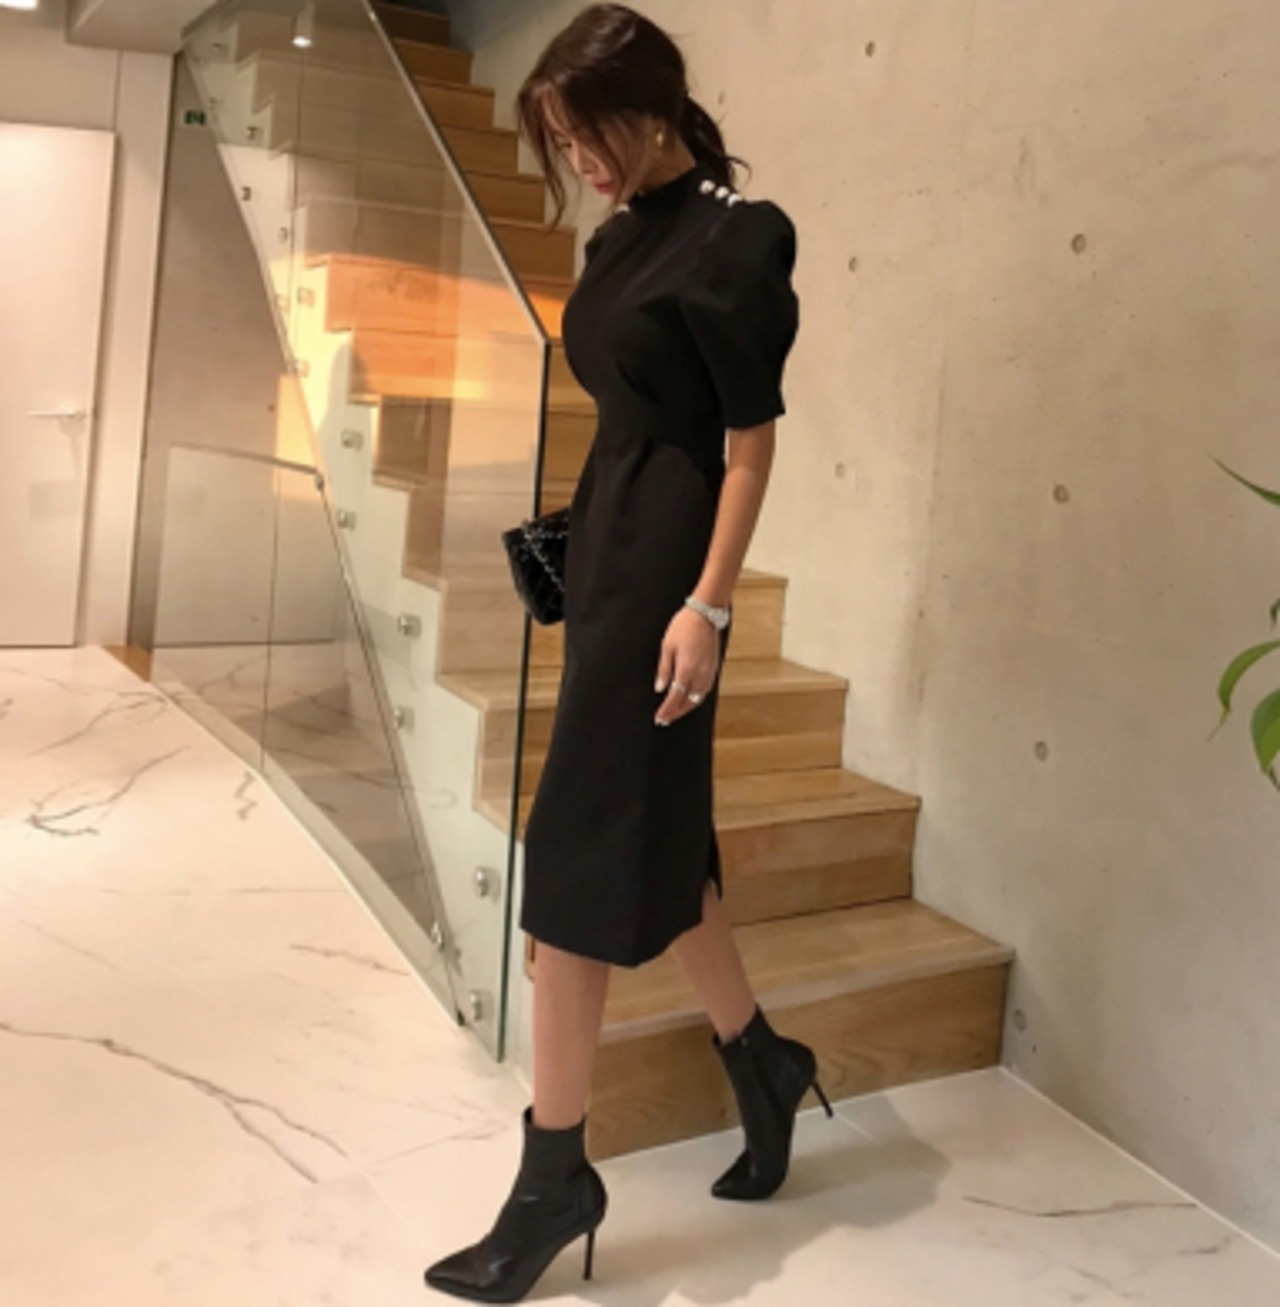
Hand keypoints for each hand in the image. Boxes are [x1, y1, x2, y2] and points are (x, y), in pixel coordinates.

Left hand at [654, 607, 721, 725]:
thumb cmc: (684, 626)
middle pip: (687, 702)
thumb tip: (660, 688)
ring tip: (675, 713)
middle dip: (676, 713)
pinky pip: (704, 691)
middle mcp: (700, 674)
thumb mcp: (667, 646)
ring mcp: (709, 672)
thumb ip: (664, 670)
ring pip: (698, 699)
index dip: (666, 710)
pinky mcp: (713, 668)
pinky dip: (695, 699)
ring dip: (686, 708)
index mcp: (686, 670)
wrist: (705, 614)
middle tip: (665, 720)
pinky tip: (689, 699)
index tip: (659, 718)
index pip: (674, 698)